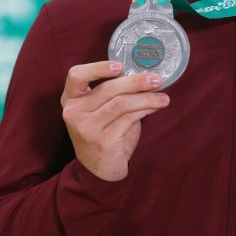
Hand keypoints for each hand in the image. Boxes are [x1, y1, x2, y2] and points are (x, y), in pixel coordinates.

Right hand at [61, 61, 169, 180]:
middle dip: (136, 82)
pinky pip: (129, 118)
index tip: (120, 66)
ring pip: (121, 103)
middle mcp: (74, 112)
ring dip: (147, 98)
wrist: (100, 169)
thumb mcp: (103, 110)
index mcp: (71, 99)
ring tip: (163, 97)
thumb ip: (114, 93)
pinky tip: (156, 107)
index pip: (76, 76)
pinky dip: (146, 109)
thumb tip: (145, 76)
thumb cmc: (105, 133)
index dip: (98, 68)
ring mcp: (86, 127)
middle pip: (108, 88)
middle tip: (156, 79)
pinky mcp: (102, 140)